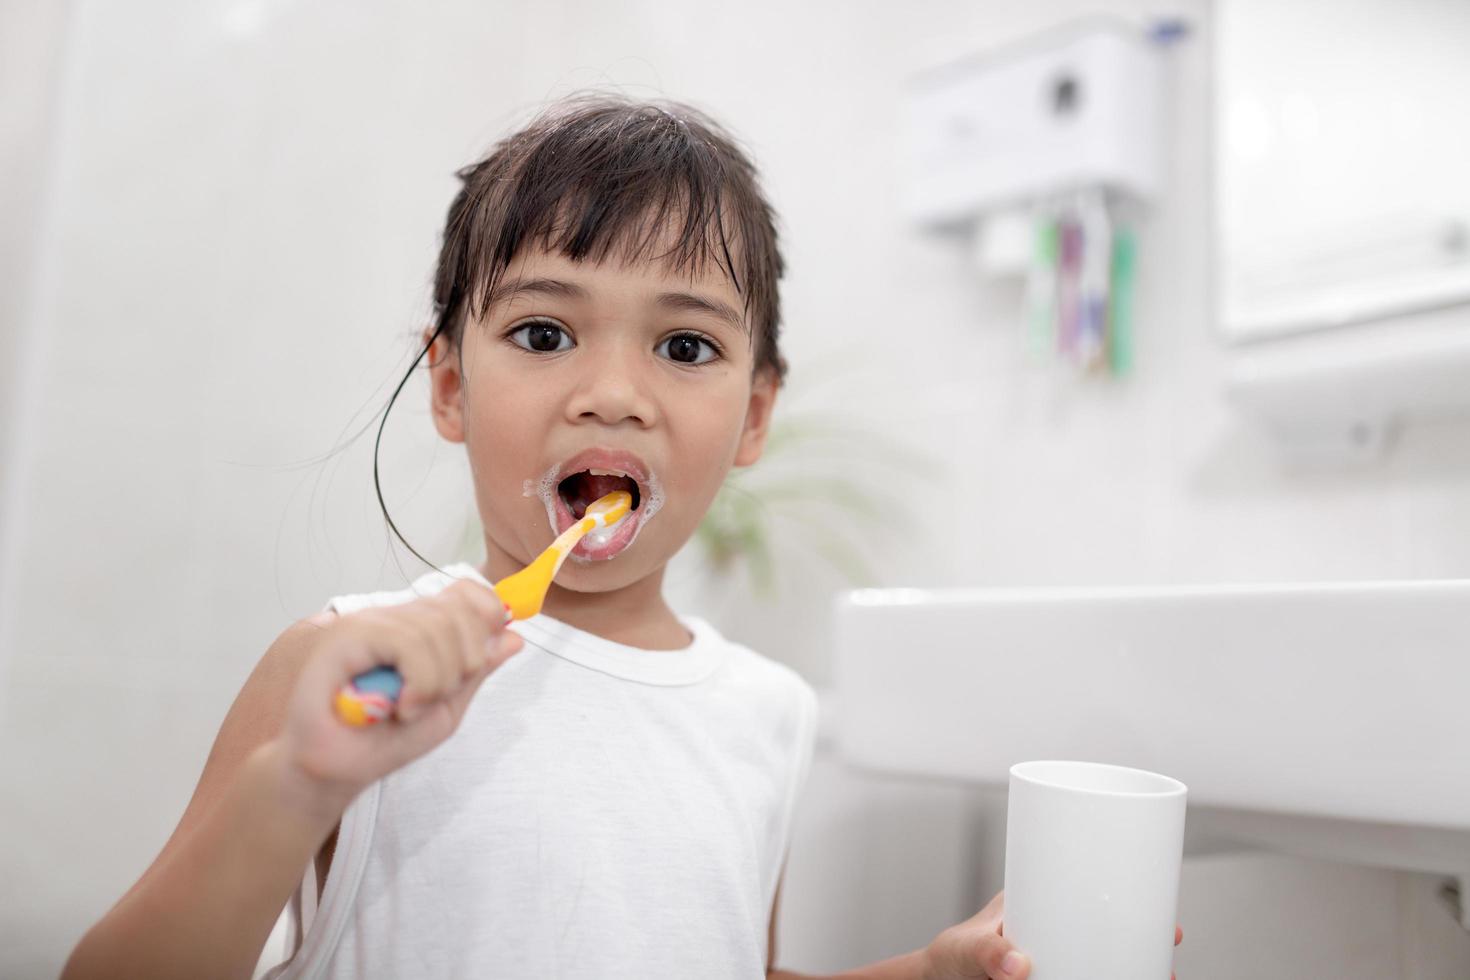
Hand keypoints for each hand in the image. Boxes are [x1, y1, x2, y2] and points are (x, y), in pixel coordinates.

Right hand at [275, 579, 522, 806]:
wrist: (333, 770)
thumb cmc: (383, 740)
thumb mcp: (447, 707)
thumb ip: (476, 671)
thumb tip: (514, 637)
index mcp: (419, 627)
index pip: (465, 592)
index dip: (487, 614)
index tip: (480, 659)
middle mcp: (396, 618)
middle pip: (460, 609)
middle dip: (466, 661)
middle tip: (437, 697)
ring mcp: (370, 622)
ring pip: (438, 627)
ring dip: (438, 681)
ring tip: (411, 709)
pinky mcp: (348, 636)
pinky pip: (408, 642)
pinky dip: (419, 681)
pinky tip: (402, 707)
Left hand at [920, 890, 1183, 979]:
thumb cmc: (948, 958)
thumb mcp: (965, 948)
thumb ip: (986, 952)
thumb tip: (1018, 963)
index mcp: (1038, 900)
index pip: (1092, 890)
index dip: (1135, 900)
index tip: (1165, 919)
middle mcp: (1053, 929)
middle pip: (1112, 929)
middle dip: (1146, 941)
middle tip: (1171, 948)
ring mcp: (1055, 959)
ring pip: (1105, 960)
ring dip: (1134, 967)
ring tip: (1161, 977)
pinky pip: (1087, 976)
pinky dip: (1105, 978)